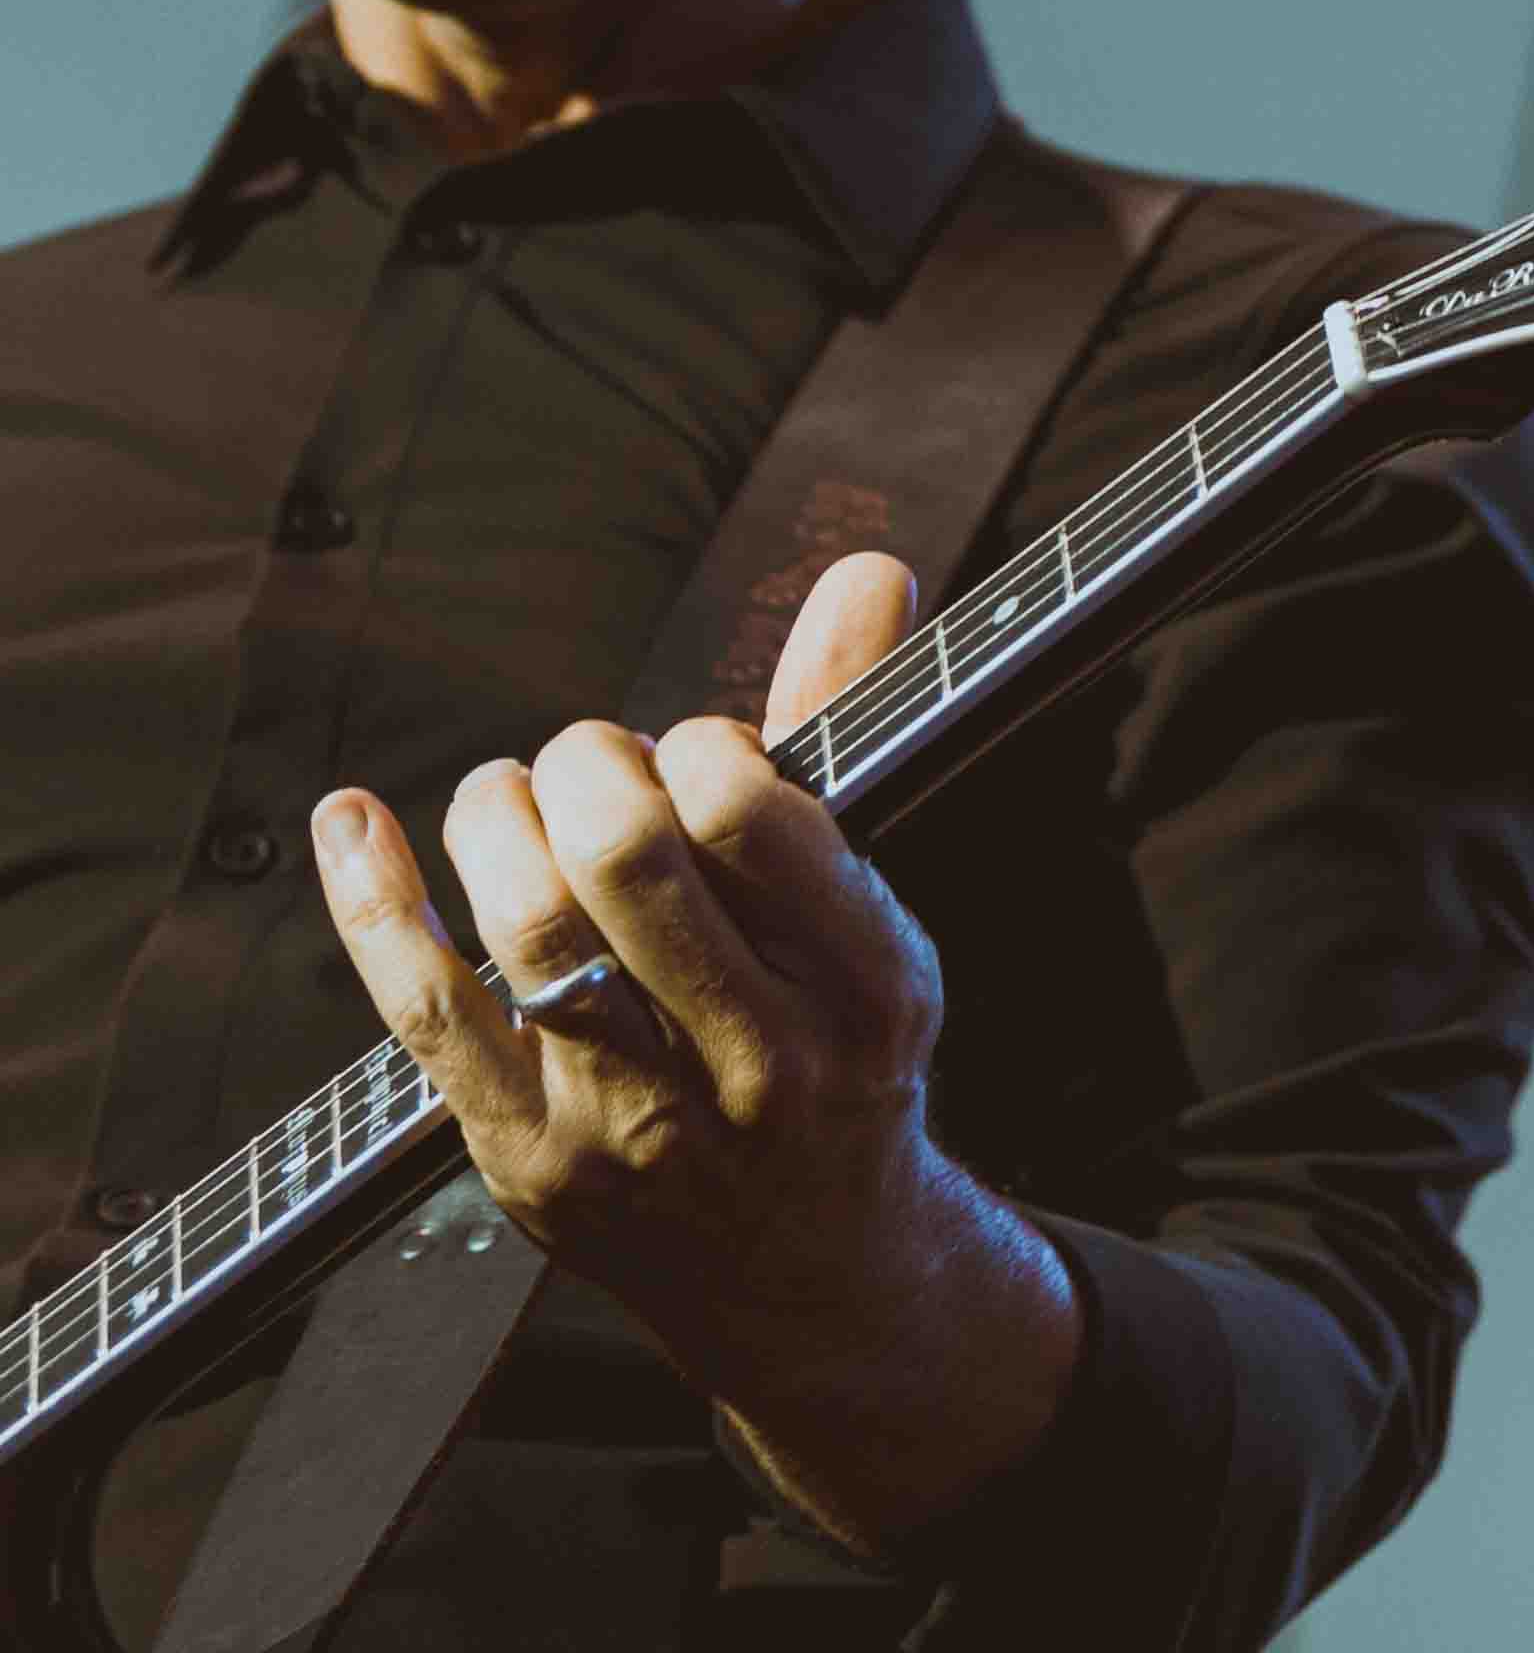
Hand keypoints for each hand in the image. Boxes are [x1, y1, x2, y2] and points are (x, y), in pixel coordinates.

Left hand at [312, 552, 1083, 1554]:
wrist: (809, 1270)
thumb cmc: (838, 1044)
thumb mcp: (877, 911)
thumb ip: (850, 735)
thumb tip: (868, 564)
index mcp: (872, 987)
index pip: (756, 815)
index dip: (702, 743)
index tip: (695, 747)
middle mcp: (762, 1064)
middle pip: (627, 858)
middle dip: (588, 762)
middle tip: (589, 757)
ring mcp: (638, 1125)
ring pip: (525, 924)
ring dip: (494, 815)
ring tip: (513, 797)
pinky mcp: (527, 1161)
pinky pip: (423, 1012)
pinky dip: (376, 898)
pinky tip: (355, 821)